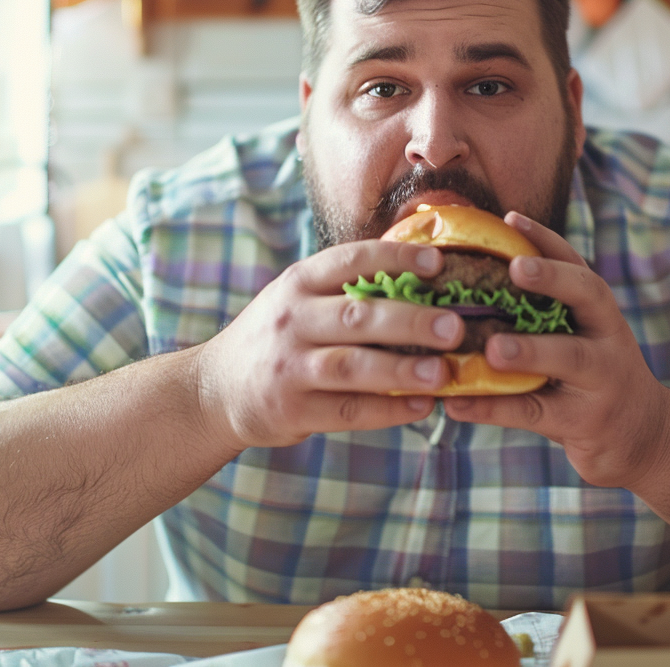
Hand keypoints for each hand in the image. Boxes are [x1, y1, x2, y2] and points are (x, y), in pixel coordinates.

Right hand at [193, 240, 463, 451]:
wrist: (214, 389)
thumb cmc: (276, 338)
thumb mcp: (297, 300)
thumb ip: (346, 289)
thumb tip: (424, 276)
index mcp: (298, 283)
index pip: (351, 261)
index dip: (396, 258)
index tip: (439, 262)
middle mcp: (292, 320)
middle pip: (357, 315)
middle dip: (410, 320)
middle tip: (454, 327)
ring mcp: (290, 367)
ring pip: (353, 366)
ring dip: (402, 370)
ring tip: (444, 373)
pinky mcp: (292, 409)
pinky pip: (348, 411)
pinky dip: (388, 410)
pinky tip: (422, 406)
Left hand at [443, 211, 669, 488]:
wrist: (643, 438)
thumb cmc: (594, 380)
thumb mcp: (583, 341)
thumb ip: (545, 315)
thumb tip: (471, 280)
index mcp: (602, 315)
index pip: (579, 266)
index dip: (547, 242)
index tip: (510, 218)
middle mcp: (608, 339)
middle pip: (588, 297)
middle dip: (553, 278)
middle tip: (515, 268)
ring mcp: (601, 382)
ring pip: (568, 357)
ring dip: (529, 350)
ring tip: (492, 349)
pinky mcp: (584, 423)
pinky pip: (534, 413)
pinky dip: (493, 407)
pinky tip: (457, 403)